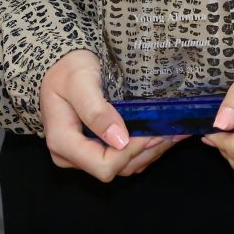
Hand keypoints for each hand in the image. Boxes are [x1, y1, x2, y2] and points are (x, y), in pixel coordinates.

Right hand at [39, 49, 186, 180]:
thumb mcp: (79, 82)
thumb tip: (119, 140)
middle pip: (116, 169)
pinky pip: (122, 158)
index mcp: (63, 143)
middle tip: (172, 131)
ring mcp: (83, 155)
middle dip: (146, 151)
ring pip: (122, 167)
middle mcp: (72, 156)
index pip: (103, 165)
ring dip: (149, 151)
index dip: (131, 152)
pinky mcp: (94, 149)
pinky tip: (159, 133)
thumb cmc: (68, 69)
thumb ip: (96, 110)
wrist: (60, 64)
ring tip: (173, 132)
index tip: (152, 131)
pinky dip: (143, 148)